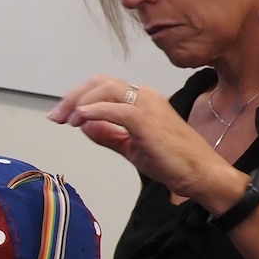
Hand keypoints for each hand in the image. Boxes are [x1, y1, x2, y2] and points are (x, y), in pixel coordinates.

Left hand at [48, 75, 234, 200]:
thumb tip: (84, 124)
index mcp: (141, 99)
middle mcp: (145, 96)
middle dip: (73, 97)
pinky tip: (82, 119)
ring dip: (80, 103)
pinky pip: (118, 109)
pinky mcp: (149, 121)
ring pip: (106, 90)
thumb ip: (108, 135)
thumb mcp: (131, 147)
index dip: (77, 97)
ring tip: (67, 120)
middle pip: (100, 83)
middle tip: (56, 116)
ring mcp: (148, 106)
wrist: (201, 174)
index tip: (60, 115)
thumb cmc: (173, 160)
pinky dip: (96, 110)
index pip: (102, 87)